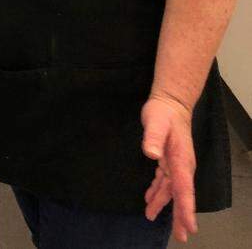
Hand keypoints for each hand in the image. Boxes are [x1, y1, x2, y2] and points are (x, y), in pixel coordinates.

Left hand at [142, 95, 197, 241]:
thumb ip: (152, 138)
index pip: (184, 189)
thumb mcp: (155, 123)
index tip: (189, 226)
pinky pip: (164, 181)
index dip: (186, 209)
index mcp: (181, 161)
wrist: (170, 104)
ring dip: (164, 205)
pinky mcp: (168, 161)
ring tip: (151, 217)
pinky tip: (150, 199)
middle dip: (180, 216)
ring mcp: (176, 164)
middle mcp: (181, 166)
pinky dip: (158, 191)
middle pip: (181, 195)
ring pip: (171, 190)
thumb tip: (151, 155)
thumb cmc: (163, 113)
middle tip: (182, 236)